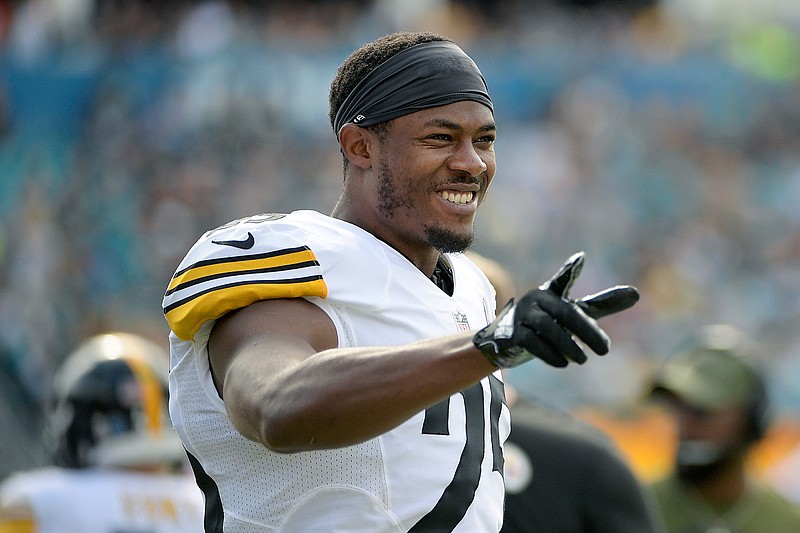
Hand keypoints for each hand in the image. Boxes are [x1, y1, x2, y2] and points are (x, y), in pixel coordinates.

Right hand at [473, 252, 638, 367]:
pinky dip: (551, 354)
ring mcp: (523, 316)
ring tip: (583, 360)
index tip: (581, 258)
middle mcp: (536, 300)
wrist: (506, 340)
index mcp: (552, 292)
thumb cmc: (548, 323)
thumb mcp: (574, 313)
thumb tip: (636, 294)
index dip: (571, 270)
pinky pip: (533, 343)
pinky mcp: (513, 333)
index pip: (563, 279)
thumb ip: (602, 304)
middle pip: (565, 313)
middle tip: (606, 350)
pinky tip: (564, 363)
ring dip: (569, 345)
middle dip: (587, 331)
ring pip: (548, 328)